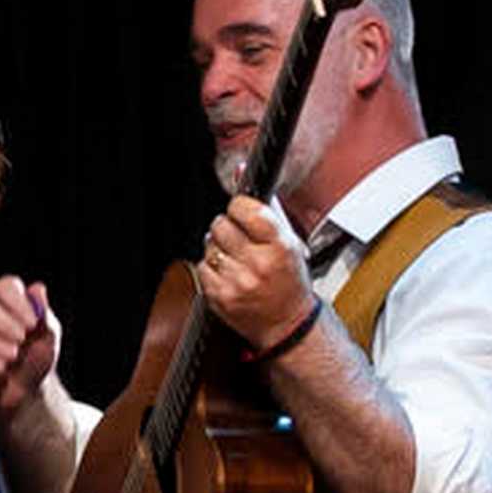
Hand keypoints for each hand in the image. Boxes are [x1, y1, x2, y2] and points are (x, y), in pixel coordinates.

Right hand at [0, 275, 63, 432]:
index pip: (4, 286)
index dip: (16, 301)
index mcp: (7, 304)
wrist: (29, 394)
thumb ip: (43, 314)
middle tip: (21, 339)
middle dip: (1, 321)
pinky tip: (2, 370)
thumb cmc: (37, 360)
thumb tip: (37, 289)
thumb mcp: (49, 337)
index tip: (32, 324)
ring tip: (13, 356)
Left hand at [197, 194, 316, 349]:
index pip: (245, 208)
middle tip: (241, 238)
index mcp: (280, 246)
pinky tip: (229, 273)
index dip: (239, 206)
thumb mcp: (289, 239)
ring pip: (209, 246)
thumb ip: (265, 204)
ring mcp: (237, 282)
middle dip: (228, 227)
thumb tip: (241, 168)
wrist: (288, 324)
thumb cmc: (290, 278)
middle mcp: (259, 264)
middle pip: (221, 225)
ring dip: (218, 247)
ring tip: (237, 258)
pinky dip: (211, 267)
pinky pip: (201, 267)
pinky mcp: (220, 297)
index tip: (242, 212)